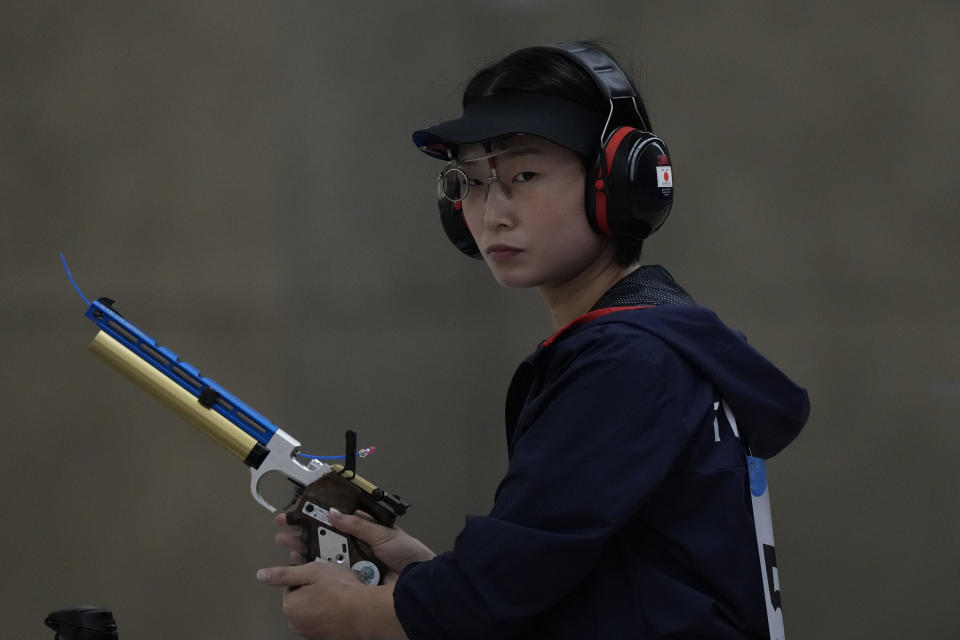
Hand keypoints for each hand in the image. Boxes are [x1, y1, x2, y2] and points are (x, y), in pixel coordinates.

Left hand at [257, 562, 404, 638]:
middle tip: (331, 584)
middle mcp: (296, 623)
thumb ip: (285, 574)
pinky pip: (322, 621)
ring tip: (338, 595)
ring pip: (311, 611)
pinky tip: (341, 607)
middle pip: (300, 599)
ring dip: (321, 603)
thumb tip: (262, 575)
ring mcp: (310, 633)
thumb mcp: (313, 572)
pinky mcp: (324, 637)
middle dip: (312, 591)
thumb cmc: (342, 590)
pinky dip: (329, 614)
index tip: (321, 575)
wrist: (366, 613)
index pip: (291, 585)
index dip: (307, 577)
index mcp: (290, 605)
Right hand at [273, 510, 434, 575]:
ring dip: (302, 548)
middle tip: (282, 526)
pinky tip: (298, 562)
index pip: (338, 520)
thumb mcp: (384, 534)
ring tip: (284, 542)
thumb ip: (359, 525)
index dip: (319, 515)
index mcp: (367, 531)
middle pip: (326, 537)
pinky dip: (313, 568)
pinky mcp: (350, 581)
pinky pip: (329, 573)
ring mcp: (352, 564)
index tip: (300, 510)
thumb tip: (334, 512)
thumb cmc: (407, 555)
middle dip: (303, 531)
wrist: (417, 585)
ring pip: (323, 555)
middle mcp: (357, 546)